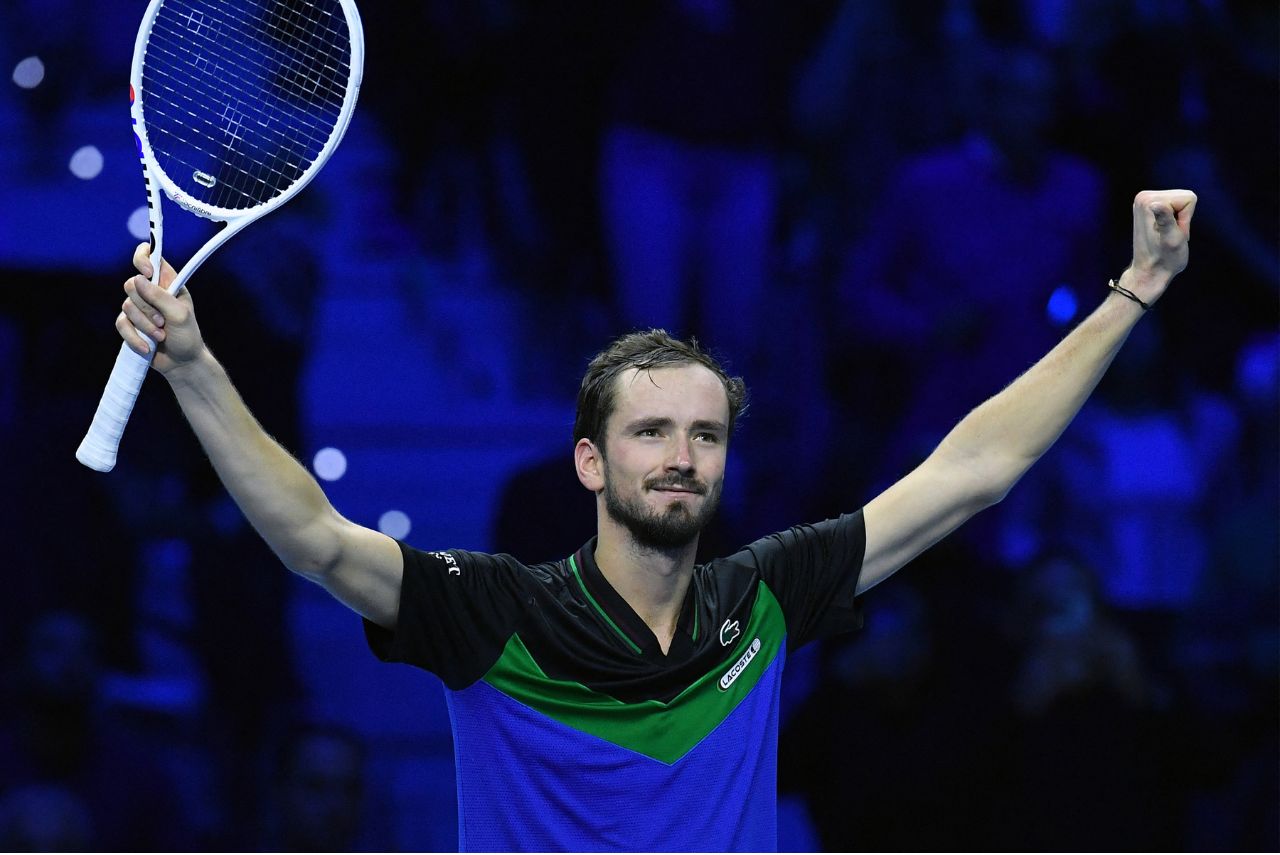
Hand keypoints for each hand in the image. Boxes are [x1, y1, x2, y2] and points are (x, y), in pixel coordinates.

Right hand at [117, 243, 204, 373]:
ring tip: (160, 336)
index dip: (143, 259)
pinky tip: (148, 347)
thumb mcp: (179, 315)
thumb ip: (160, 296)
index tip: (147, 274)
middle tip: (163, 322)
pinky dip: (134, 337)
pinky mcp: (130, 324)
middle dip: (146, 308)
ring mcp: (139, 308)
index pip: (150, 256)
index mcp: (167, 282)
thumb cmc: (187, 336)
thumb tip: (138, 279)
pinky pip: (121, 324)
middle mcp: (151, 292)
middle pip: (131, 285)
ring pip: (126, 306)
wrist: (181, 363)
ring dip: (144, 325)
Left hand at [1125, 188, 1196, 302]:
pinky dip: (1175, 220)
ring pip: (1182, 203)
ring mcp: (1145, 201)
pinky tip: (1164, 232)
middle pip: (1184, 198)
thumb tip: (1155, 203)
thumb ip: (1165, 219)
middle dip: (1183, 218)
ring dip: (1180, 221)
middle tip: (1171, 236)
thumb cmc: (1164, 258)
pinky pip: (1176, 207)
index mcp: (1147, 200)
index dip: (1186, 218)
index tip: (1174, 233)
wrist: (1151, 271)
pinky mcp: (1149, 207)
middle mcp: (1143, 196)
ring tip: (1168, 236)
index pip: (1188, 198)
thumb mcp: (1171, 238)